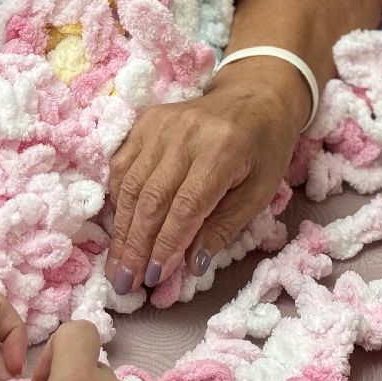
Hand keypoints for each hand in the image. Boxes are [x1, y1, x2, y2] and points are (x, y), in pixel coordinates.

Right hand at [106, 59, 309, 292]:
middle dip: (136, 246)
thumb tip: (191, 265)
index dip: (167, 245)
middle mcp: (186, 133)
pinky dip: (117, 200)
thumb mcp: (259, 192)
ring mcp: (161, 124)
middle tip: (126, 284)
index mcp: (223, 149)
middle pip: (151, 198)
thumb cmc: (263, 148)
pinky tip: (119, 228)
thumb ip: (223, 227)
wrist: (255, 96)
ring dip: (121, 231)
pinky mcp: (146, 121)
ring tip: (118, 266)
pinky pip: (121, 165)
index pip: (186, 206)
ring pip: (130, 184)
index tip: (156, 278)